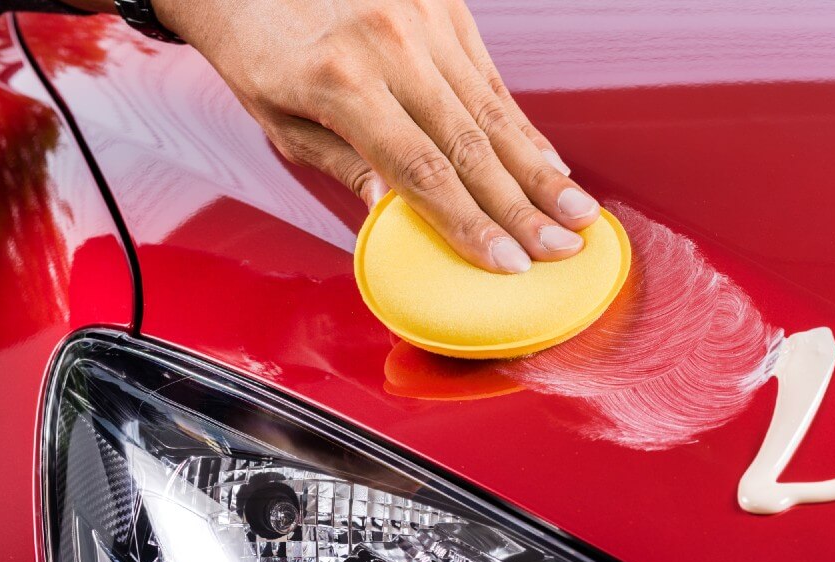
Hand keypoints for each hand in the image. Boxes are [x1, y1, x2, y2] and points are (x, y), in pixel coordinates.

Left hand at [134, 0, 600, 272]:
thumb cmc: (257, 49)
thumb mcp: (282, 121)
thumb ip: (346, 167)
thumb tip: (395, 215)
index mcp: (340, 80)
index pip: (422, 170)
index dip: (469, 223)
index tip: (507, 262)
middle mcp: (389, 44)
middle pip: (471, 144)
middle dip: (523, 206)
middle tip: (563, 247)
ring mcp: (422, 18)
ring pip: (493, 110)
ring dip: (539, 169)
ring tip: (577, 212)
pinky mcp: (443, 6)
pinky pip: (490, 77)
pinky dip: (521, 124)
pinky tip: (549, 161)